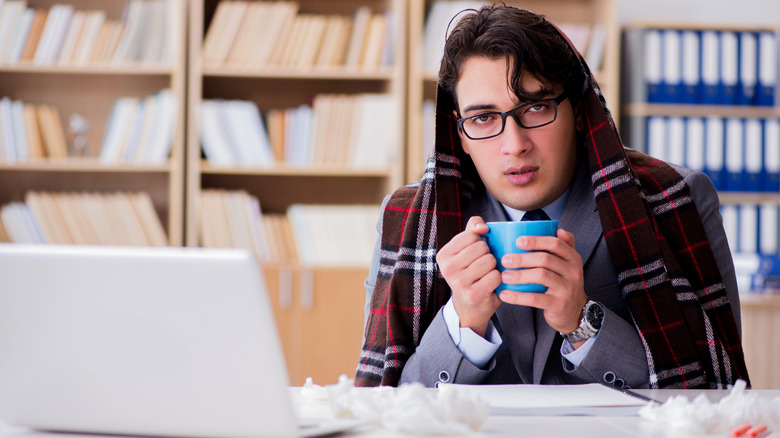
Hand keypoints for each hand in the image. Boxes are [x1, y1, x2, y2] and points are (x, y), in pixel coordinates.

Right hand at [436, 216, 501, 336]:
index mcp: (443, 255)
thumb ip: (472, 229)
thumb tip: (482, 227)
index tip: (475, 255)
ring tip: (486, 275)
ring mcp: (459, 283)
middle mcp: (447, 268)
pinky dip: (498, 279)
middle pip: (481, 247)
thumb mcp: (466, 249)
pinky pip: (496, 276)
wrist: (470, 305)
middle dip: (487, 255)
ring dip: (493, 267)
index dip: (479, 242)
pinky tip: (490, 285)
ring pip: (489, 260)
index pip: (471, 235)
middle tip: (482, 267)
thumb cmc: (470, 272)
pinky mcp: (473, 295)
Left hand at [496, 229, 586, 337]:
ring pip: (541, 276)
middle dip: (522, 258)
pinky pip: (535, 299)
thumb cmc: (565, 284)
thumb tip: (558, 229)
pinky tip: (505, 294)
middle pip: (545, 259)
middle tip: (505, 260)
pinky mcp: (558, 304)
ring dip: (519, 275)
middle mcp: (573, 272)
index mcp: (573, 258)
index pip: (555, 244)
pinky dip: (518, 296)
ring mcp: (567, 289)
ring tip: (504, 276)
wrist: (575, 312)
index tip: (518, 241)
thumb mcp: (569, 265)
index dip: (536, 241)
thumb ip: (564, 246)